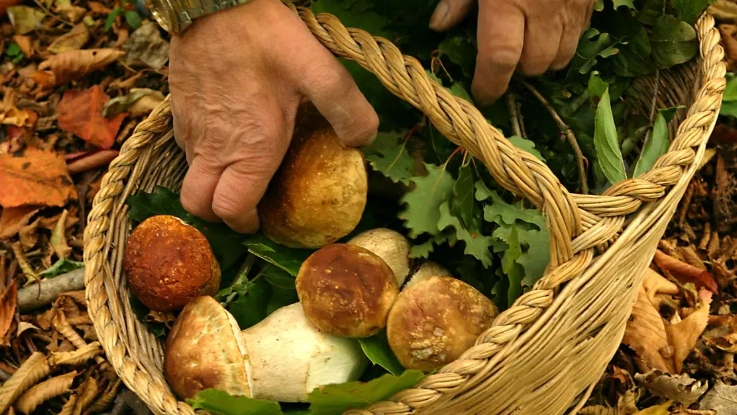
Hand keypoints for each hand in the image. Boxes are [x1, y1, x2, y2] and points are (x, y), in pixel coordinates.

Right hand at [168, 0, 378, 232]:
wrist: (213, 1)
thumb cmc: (264, 36)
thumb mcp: (319, 69)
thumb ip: (347, 109)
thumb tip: (363, 141)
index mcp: (248, 149)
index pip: (231, 210)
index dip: (247, 224)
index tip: (262, 220)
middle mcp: (213, 147)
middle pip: (199, 206)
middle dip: (220, 216)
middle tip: (245, 205)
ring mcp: (190, 129)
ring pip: (190, 178)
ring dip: (210, 186)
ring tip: (238, 172)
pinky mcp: (177, 109)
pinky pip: (184, 148)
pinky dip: (201, 157)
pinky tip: (224, 137)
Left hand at [429, 0, 594, 103]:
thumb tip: (440, 26)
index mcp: (508, 1)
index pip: (499, 59)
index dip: (489, 84)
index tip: (481, 95)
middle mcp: (544, 10)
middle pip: (533, 65)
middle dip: (515, 71)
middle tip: (501, 60)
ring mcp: (573, 6)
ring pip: (562, 57)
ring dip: (542, 60)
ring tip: (526, 47)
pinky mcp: (592, 0)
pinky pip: (581, 36)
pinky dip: (564, 42)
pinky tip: (549, 28)